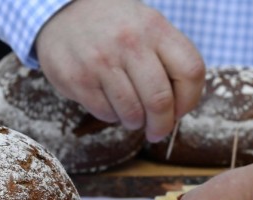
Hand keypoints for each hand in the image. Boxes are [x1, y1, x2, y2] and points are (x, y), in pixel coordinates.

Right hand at [35, 0, 204, 141]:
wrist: (62, 14)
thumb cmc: (113, 27)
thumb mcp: (146, 26)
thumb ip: (166, 58)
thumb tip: (178, 108)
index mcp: (154, 27)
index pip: (190, 71)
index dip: (189, 100)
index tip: (179, 111)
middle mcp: (129, 42)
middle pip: (160, 100)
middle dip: (162, 125)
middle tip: (157, 132)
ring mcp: (101, 61)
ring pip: (132, 113)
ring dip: (135, 123)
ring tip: (131, 117)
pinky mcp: (78, 79)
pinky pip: (105, 113)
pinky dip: (111, 116)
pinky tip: (108, 103)